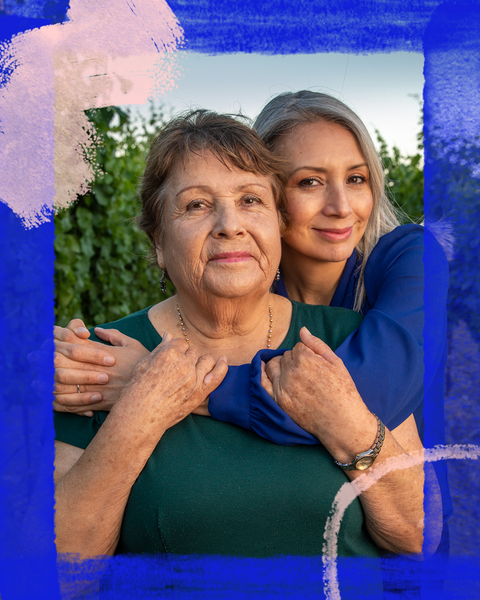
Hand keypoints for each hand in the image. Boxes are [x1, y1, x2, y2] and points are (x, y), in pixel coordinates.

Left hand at [29, 319, 149, 416]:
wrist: (156, 392)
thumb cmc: (145, 365)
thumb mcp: (133, 345)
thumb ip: (114, 336)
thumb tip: (96, 330)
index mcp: (105, 355)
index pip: (76, 345)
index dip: (59, 341)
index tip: (47, 339)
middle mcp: (98, 371)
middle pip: (66, 364)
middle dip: (47, 361)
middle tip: (34, 358)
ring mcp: (98, 389)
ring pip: (67, 386)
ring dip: (49, 383)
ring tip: (37, 382)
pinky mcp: (99, 404)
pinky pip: (76, 405)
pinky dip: (62, 403)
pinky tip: (53, 401)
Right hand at [115, 336, 227, 432]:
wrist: (140, 415)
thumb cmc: (136, 389)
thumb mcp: (144, 364)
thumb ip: (159, 348)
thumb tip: (168, 334)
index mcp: (169, 354)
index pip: (181, 342)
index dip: (178, 348)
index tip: (174, 355)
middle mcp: (183, 364)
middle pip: (193, 352)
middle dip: (188, 356)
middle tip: (180, 367)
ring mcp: (193, 378)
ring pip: (206, 360)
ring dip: (202, 361)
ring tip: (195, 368)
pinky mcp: (200, 393)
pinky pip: (217, 376)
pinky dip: (222, 367)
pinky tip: (222, 361)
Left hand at [260, 327, 376, 462]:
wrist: (342, 422)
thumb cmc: (343, 391)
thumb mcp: (336, 363)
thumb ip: (317, 344)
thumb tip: (302, 330)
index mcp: (305, 358)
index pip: (297, 347)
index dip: (305, 354)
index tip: (312, 363)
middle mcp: (291, 371)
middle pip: (285, 356)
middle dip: (293, 360)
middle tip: (304, 371)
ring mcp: (283, 386)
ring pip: (272, 366)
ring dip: (279, 366)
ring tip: (290, 373)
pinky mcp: (278, 400)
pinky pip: (263, 383)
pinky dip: (263, 375)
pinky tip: (265, 371)